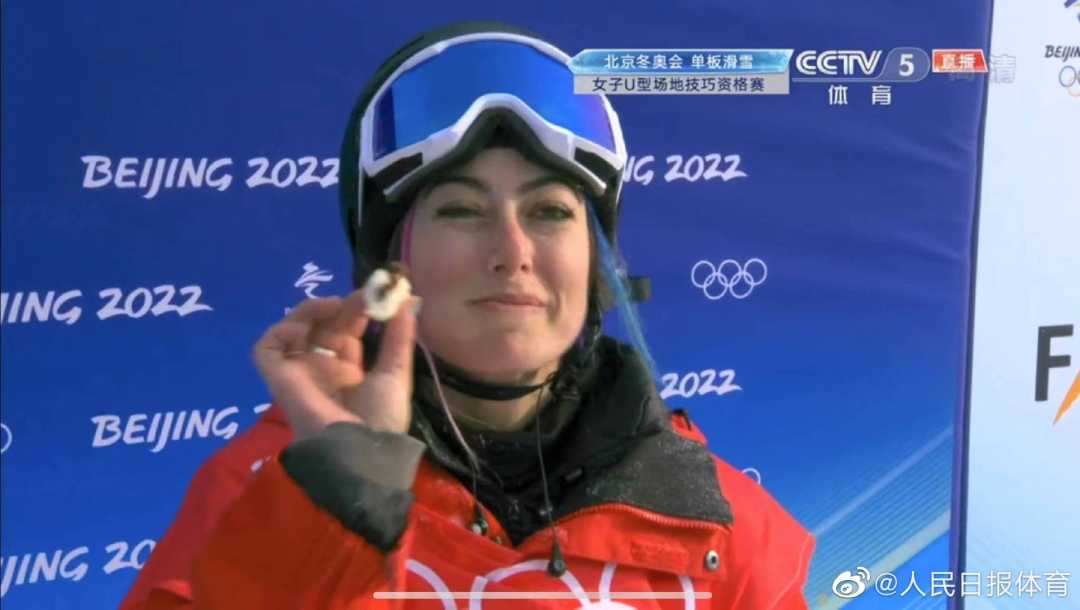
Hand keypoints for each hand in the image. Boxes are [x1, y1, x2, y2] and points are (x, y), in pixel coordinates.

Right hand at [253, 290, 419, 440]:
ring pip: (293, 329)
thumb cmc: (381, 418)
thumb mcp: (396, 373)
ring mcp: (299, 371)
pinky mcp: (278, 378)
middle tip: (363, 295)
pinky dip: (280, 332)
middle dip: (342, 305)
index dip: (358, 307)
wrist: (361, 450)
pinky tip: (305, 330)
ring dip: (310, 310)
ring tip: (334, 305)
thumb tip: (411, 300)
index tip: (377, 292)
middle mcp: (321, 367)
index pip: (346, 327)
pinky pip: (266, 349)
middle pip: (323, 324)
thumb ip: (399, 337)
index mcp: (348, 369)